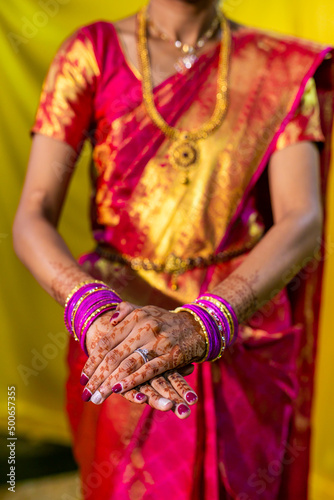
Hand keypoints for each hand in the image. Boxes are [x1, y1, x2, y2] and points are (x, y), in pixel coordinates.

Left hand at [82, 304, 201, 417]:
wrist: (199, 324)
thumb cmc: (167, 320)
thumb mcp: (146, 310)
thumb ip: (126, 311)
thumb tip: (110, 320)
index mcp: (136, 317)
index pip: (107, 342)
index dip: (92, 361)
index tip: (82, 379)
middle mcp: (145, 328)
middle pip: (114, 356)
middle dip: (98, 378)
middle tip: (86, 394)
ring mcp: (159, 341)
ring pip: (128, 364)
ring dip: (110, 383)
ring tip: (98, 397)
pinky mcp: (172, 355)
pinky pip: (149, 370)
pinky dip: (133, 381)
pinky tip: (120, 390)